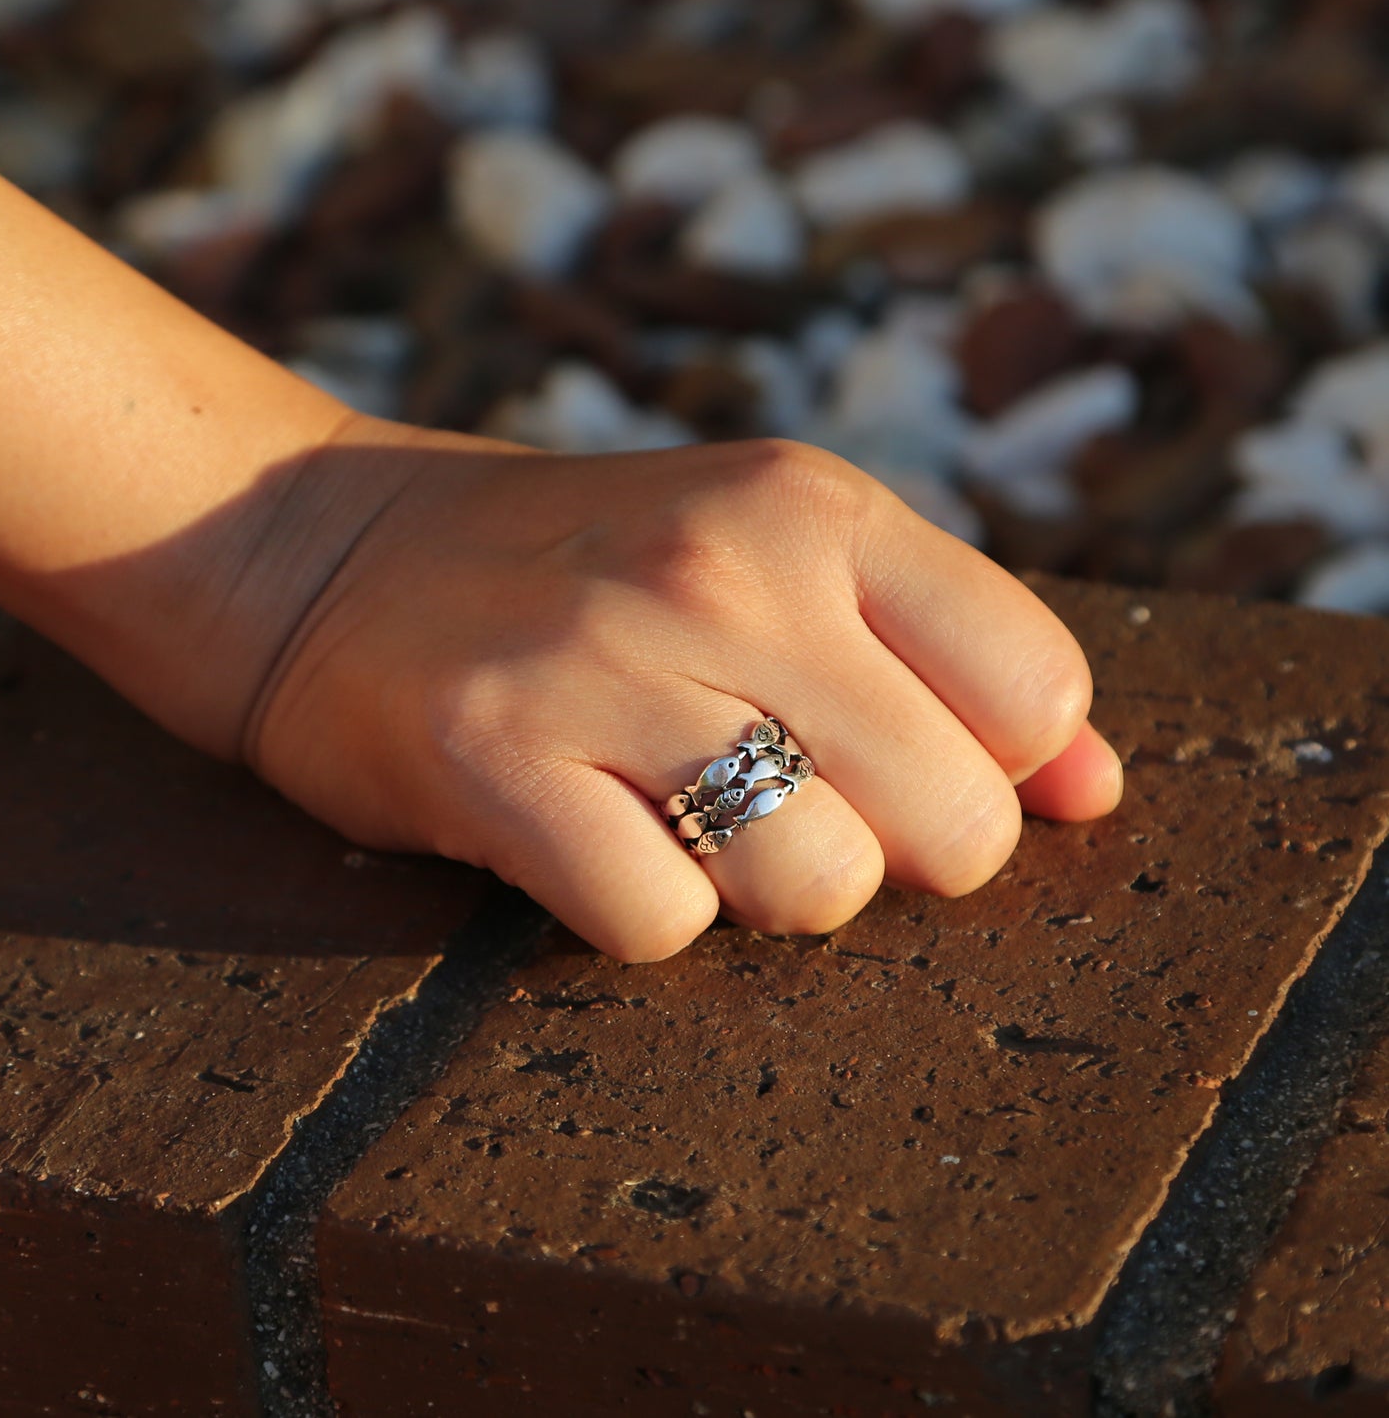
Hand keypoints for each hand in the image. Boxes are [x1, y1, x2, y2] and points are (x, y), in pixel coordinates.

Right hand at [239, 415, 1121, 961]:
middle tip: (788, 806)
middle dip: (890, 854)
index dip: (996, 770)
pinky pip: (660, 920)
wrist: (331, 550)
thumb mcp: (775, 558)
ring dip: (768, 891)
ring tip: (684, 823)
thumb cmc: (588, 572)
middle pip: (953, 824)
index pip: (1037, 692)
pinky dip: (642, 913)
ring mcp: (605, 663)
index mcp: (817, 510)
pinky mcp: (493, 757)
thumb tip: (1100, 791)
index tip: (903, 765)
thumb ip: (946, 657)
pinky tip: (588, 840)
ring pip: (819, 885)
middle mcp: (727, 571)